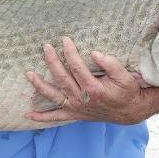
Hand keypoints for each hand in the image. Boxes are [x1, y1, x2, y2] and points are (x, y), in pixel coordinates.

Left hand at [25, 36, 158, 125]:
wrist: (129, 111)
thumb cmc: (126, 91)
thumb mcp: (125, 76)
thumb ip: (111, 64)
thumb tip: (95, 54)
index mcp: (93, 88)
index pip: (76, 67)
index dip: (69, 52)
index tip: (65, 40)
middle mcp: (81, 99)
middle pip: (61, 78)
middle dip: (52, 61)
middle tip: (46, 47)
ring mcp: (76, 108)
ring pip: (54, 96)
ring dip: (40, 85)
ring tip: (29, 74)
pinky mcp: (74, 114)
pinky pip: (56, 117)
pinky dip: (42, 118)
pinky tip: (29, 115)